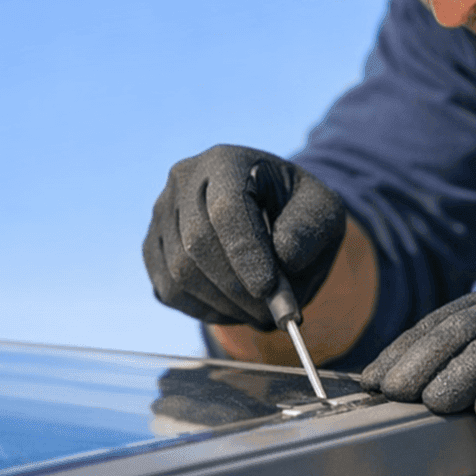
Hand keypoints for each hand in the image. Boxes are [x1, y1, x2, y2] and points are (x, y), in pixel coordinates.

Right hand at [143, 145, 345, 330]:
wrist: (272, 215)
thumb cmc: (299, 211)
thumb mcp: (323, 211)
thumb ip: (310, 229)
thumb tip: (284, 257)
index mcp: (226, 161)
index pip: (226, 208)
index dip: (245, 252)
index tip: (269, 289)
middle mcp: (184, 181)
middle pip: (197, 243)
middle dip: (237, 287)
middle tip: (270, 314)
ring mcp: (161, 214)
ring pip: (180, 272)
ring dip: (224, 304)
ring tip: (260, 313)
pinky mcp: (153, 247)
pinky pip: (169, 290)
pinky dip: (205, 311)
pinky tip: (235, 309)